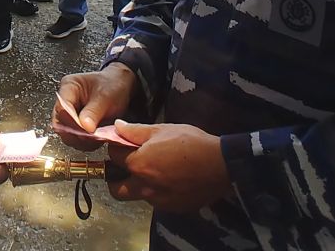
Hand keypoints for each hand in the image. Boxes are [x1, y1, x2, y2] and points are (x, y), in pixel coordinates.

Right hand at [53, 64, 135, 150]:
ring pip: (66, 134)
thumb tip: (85, 128)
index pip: (62, 109)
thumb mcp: (106, 96)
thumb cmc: (113, 86)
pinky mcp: (75, 125)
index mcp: (69, 86)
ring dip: (81, 140)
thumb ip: (94, 112)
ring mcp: (69, 114)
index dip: (72, 122)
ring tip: (97, 138)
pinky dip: (86, 143)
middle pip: (60, 123)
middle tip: (93, 137)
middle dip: (76, 133)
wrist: (120, 87)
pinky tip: (97, 139)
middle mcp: (65, 101)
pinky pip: (75, 138)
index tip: (87, 131)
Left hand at [107, 121, 231, 212]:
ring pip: (137, 196)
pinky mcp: (172, 208)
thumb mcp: (162, 130)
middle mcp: (145, 187)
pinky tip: (170, 179)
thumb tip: (117, 126)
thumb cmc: (191, 143)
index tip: (123, 144)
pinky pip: (156, 201)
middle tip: (127, 166)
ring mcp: (158, 201)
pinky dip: (157, 191)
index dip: (116, 148)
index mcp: (139, 165)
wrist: (221, 165)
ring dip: (138, 185)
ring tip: (154, 170)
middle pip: (116, 189)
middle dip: (115, 178)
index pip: (113, 157)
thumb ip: (135, 131)